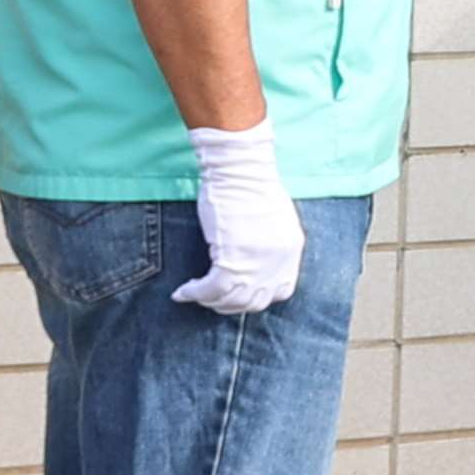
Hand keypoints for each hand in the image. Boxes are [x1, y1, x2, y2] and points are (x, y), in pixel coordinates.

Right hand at [171, 121, 303, 314]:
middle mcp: (279, 261)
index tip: (236, 294)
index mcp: (291, 250)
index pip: (280, 292)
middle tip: (209, 298)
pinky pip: (212, 290)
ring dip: (210, 301)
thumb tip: (250, 263)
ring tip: (195, 294)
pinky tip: (183, 292)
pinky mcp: (233, 258)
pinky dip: (195, 294)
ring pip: (233, 300)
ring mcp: (258, 262)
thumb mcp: (272, 221)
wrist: (240, 170)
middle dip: (230, 304)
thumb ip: (267, 245)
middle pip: (255, 301)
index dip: (256, 297)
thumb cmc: (250, 187)